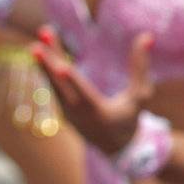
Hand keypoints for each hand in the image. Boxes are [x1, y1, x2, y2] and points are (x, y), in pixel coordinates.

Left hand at [32, 26, 155, 158]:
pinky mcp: (61, 107)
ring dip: (45, 61)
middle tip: (36, 45)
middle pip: (59, 87)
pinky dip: (47, 67)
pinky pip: (52, 85)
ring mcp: (66, 111)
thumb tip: (146, 36)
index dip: (72, 80)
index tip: (61, 67)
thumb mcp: (141, 95)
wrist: (114, 146)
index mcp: (98, 112)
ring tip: (40, 37)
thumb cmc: (130, 118)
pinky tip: (44, 50)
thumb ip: (141, 67)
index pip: (83, 93)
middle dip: (48, 64)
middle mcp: (76, 112)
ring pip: (52, 84)